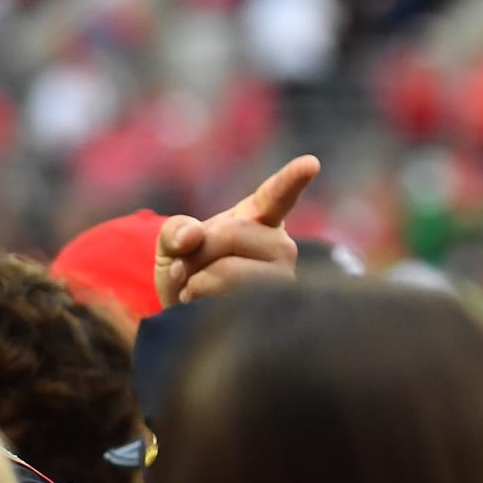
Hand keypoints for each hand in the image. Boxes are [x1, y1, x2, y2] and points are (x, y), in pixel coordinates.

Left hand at [154, 155, 319, 306]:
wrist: (191, 318)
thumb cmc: (188, 273)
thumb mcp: (172, 243)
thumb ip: (174, 229)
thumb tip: (192, 236)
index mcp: (261, 219)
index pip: (277, 195)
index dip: (293, 178)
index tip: (311, 163)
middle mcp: (281, 247)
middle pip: (232, 233)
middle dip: (198, 251)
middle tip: (190, 268)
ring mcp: (282, 281)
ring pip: (229, 272)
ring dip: (197, 282)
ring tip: (198, 291)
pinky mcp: (275, 310)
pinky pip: (227, 301)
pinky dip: (201, 302)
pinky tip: (205, 306)